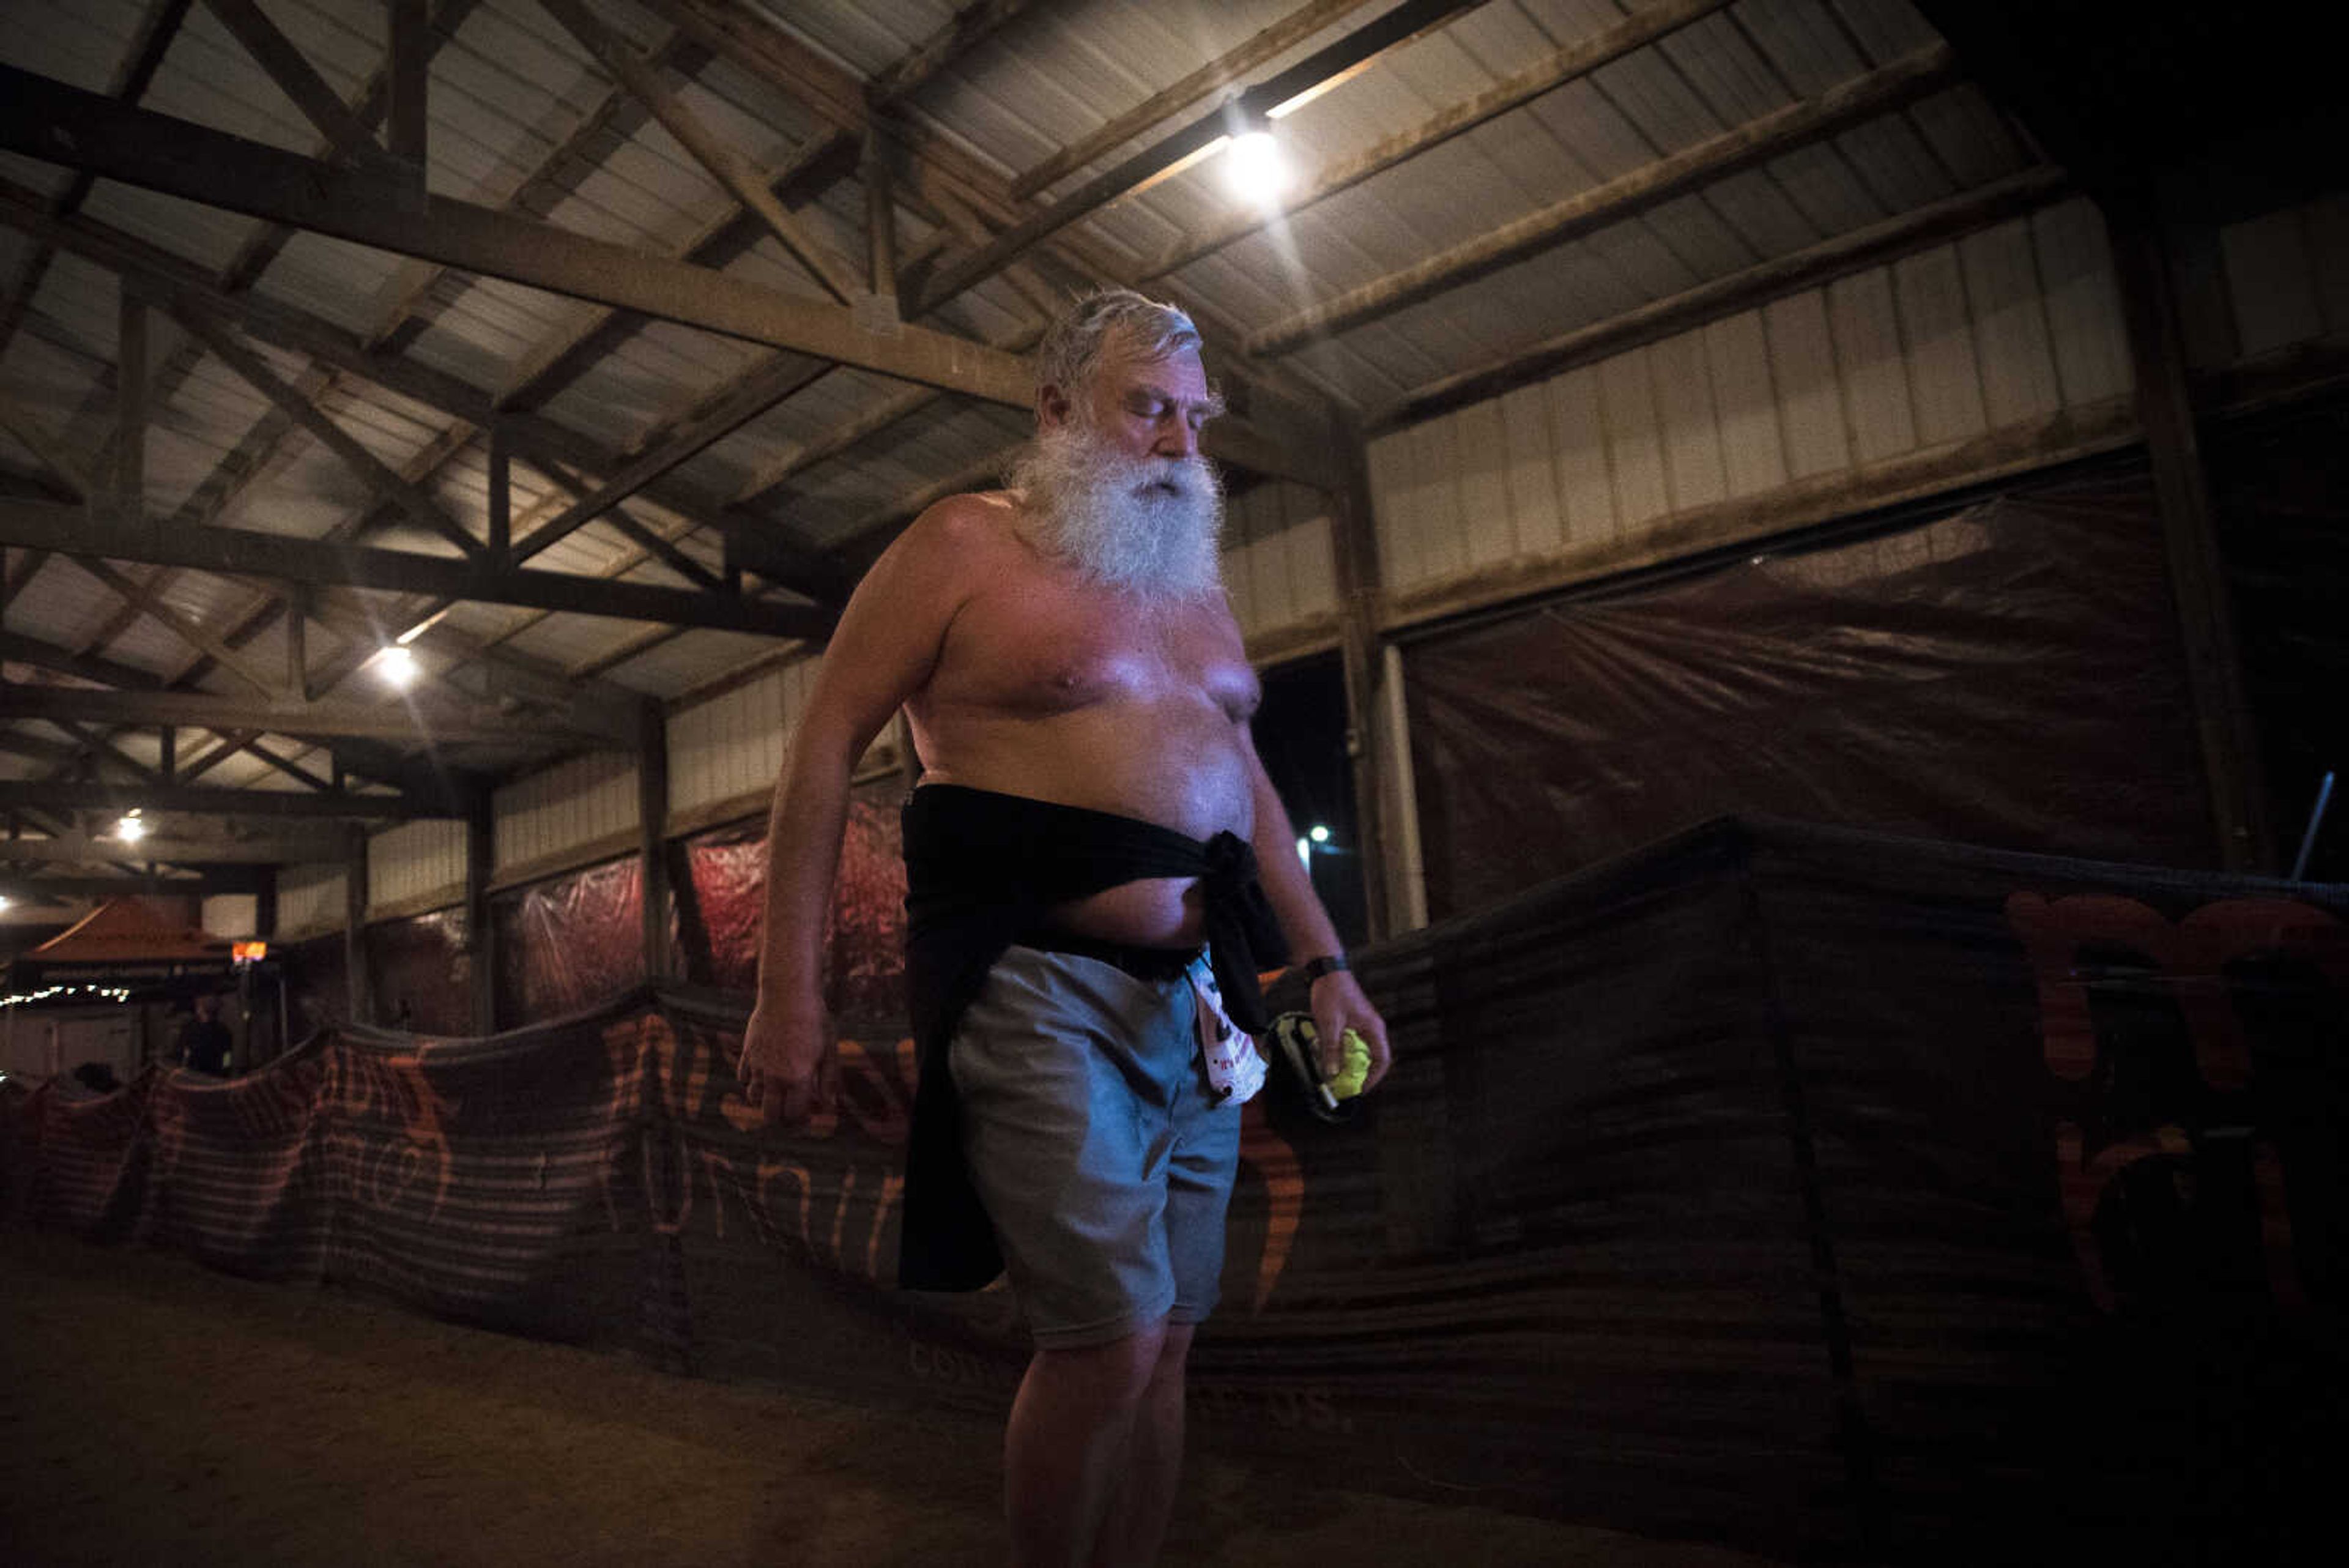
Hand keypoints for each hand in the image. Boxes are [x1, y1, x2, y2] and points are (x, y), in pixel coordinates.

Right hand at [737, 995, 835, 1127]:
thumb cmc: (815, 1021)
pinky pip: (743, 1078)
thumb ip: (829, 1081)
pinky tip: (766, 1073)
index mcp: (798, 1078)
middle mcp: (774, 1076)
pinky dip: (752, 1080)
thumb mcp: (829, 1050)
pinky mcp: (747, 1053)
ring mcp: (758, 1065)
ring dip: (765, 1099)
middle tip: (790, 1111)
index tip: (807, 1116)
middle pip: (769, 1115)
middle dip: (780, 1119)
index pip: (794, 1116)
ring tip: (779, 1091)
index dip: (801, 1121)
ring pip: (753, 1097)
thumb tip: (830, 1108)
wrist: (788, 994)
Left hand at [1309, 969, 1391, 1094]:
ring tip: (1334, 1075)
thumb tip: (1332, 1073)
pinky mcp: (1351, 1023)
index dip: (1373, 1077)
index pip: (1382, 1060)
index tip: (1360, 1089)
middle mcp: (1371, 1028)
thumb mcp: (1329, 1024)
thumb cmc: (1332, 992)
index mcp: (1373, 1028)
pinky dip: (1341, 1053)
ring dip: (1348, 1064)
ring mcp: (1362, 1026)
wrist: (1325, 970)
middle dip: (1358, 1074)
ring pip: (1359, 1052)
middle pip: (1371, 1058)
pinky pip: (1350, 1043)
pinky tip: (1327, 1057)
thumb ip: (1331, 1049)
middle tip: (1344, 1086)